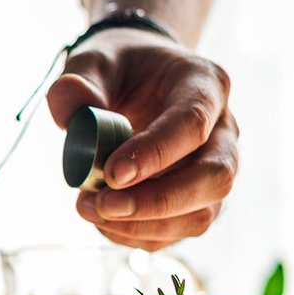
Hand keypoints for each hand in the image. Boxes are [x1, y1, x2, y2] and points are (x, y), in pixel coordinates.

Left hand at [46, 28, 237, 250]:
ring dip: (144, 224)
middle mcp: (224, 130)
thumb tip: (70, 109)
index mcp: (205, 84)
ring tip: (89, 209)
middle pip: (215, 177)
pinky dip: (138, 235)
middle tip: (103, 204)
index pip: (193, 123)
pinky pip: (178, 232)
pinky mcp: (198, 200)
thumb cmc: (120, 68)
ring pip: (202, 214)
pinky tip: (102, 220)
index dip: (156, 153)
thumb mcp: (94, 59)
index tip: (111, 173)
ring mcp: (215, 169)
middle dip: (159, 201)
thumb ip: (80, 80)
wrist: (136, 80)